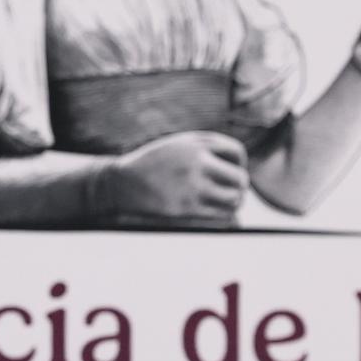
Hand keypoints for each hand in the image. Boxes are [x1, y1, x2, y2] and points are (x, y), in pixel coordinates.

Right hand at [108, 131, 249, 224]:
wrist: (120, 182)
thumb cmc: (152, 164)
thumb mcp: (178, 145)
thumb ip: (205, 148)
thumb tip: (239, 165)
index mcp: (197, 144)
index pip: (237, 153)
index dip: (239, 165)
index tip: (231, 172)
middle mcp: (197, 162)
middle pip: (240, 178)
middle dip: (239, 187)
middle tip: (232, 193)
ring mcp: (192, 186)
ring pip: (234, 199)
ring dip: (233, 203)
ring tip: (225, 204)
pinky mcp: (186, 208)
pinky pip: (220, 216)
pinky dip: (225, 217)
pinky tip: (218, 215)